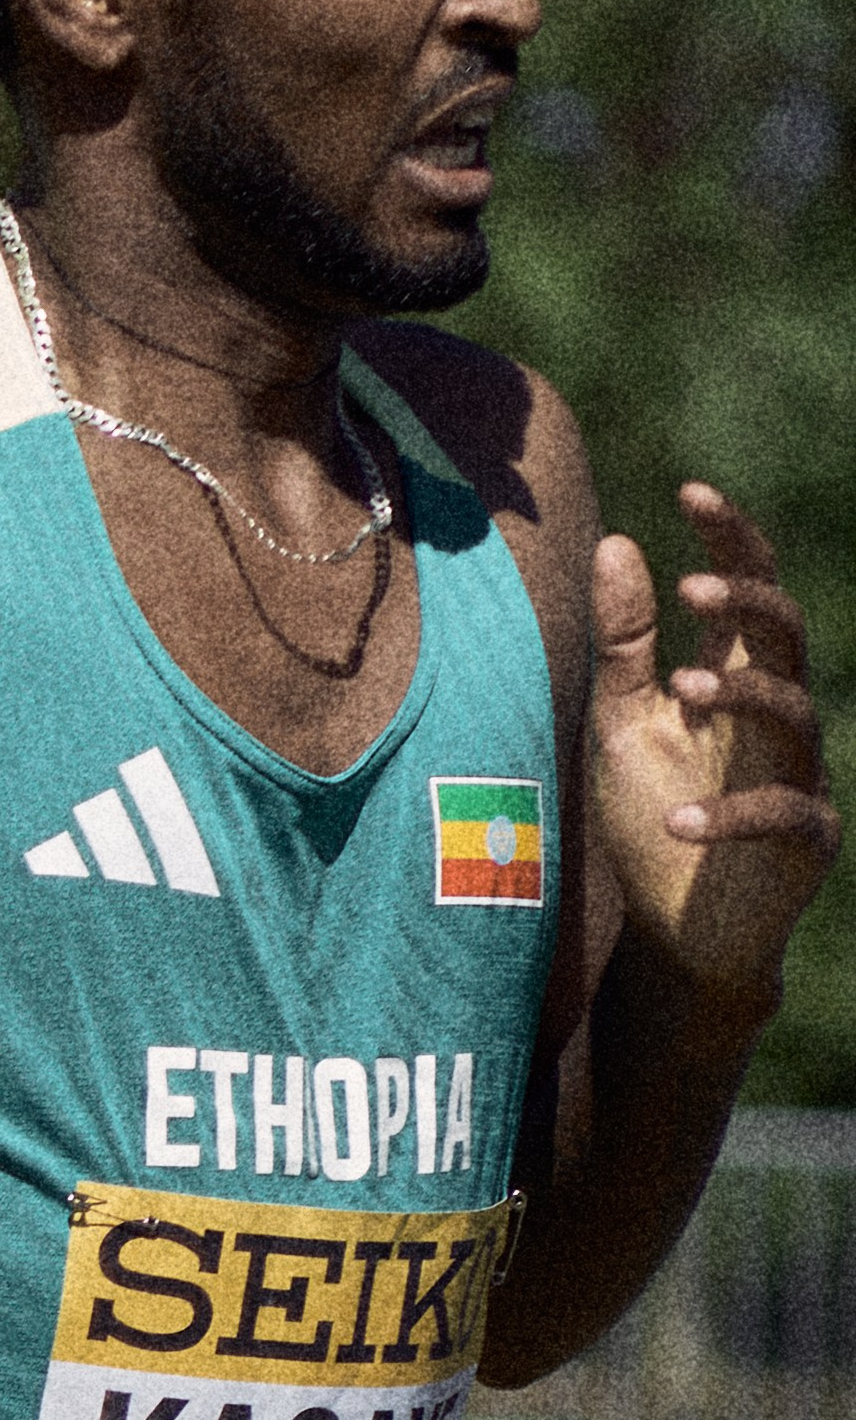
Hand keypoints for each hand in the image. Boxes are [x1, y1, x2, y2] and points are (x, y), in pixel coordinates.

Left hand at [591, 483, 839, 1002]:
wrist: (673, 929)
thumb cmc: (652, 813)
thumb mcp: (622, 722)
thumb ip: (624, 643)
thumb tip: (615, 542)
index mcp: (734, 678)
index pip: (748, 590)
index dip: (731, 537)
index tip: (690, 490)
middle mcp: (776, 717)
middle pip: (787, 633)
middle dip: (747, 600)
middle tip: (691, 587)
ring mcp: (798, 775)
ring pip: (796, 712)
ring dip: (739, 695)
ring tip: (679, 691)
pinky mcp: (805, 841)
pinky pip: (782, 815)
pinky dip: (728, 815)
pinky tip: (677, 820)